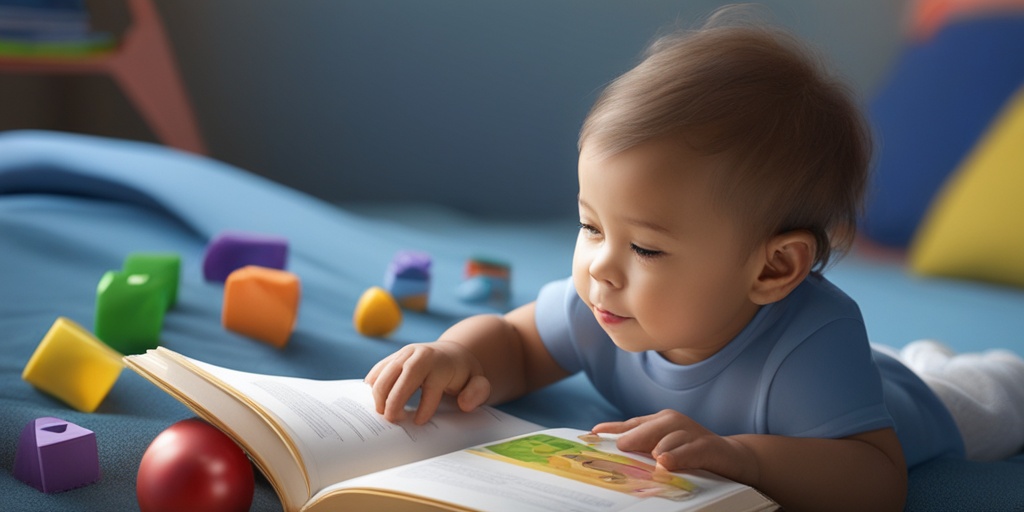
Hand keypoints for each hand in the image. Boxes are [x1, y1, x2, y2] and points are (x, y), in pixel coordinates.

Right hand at [365, 341, 491, 424]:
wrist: (451, 354)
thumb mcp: (478, 382)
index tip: (419, 422)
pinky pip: (378, 369)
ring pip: (386, 371)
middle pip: (404, 375)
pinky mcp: (394, 357)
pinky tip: (375, 400)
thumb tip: (464, 404)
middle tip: (391, 420)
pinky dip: (373, 384)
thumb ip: (477, 392)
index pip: (432, 385)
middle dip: (394, 399)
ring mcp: (405, 354)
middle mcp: (421, 355)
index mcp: (442, 363)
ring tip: (382, 414)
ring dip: (380, 394)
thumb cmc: (463, 374)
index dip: (425, 405)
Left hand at [592, 409, 757, 483]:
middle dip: (634, 437)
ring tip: (651, 458)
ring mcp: (693, 432)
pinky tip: (667, 462)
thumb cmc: (693, 452)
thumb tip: (617, 451)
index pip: (633, 423)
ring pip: (670, 437)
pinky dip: (679, 456)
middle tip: (621, 448)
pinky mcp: (709, 446)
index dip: (614, 427)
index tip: (594, 432)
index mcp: (661, 421)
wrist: (732, 457)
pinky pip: (692, 450)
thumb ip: (643, 449)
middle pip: (650, 427)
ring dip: (659, 448)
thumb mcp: (665, 449)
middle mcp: (675, 422)